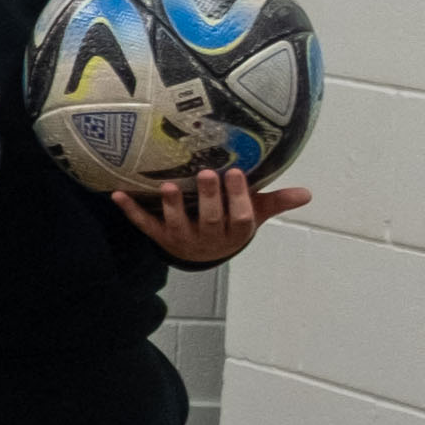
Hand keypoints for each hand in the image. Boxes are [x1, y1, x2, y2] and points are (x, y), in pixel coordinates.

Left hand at [111, 166, 311, 266]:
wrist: (206, 253)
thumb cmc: (232, 223)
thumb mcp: (255, 214)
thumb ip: (276, 202)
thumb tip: (307, 194)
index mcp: (235, 232)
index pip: (241, 217)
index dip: (238, 197)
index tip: (236, 172)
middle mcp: (209, 238)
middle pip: (210, 219)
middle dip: (208, 198)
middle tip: (205, 173)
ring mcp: (183, 238)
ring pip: (177, 224)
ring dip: (171, 206)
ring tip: (168, 186)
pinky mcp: (160, 236)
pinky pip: (144, 224)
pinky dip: (131, 210)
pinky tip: (116, 194)